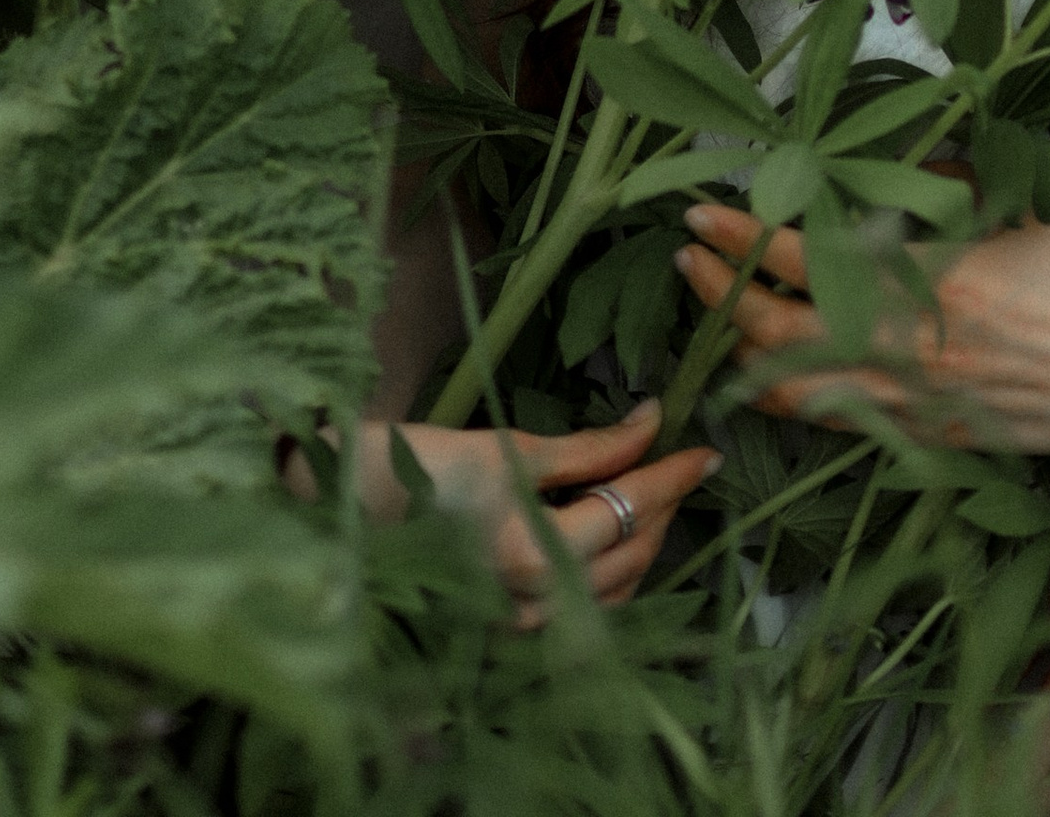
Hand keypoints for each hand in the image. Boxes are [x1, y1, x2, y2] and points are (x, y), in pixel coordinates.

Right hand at [298, 400, 719, 622]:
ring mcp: (520, 625)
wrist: (342, 513)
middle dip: (663, 506)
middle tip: (681, 463)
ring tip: (651, 493)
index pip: (629, 509)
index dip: (673, 474)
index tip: (706, 449)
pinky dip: (609, 573)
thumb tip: (650, 420)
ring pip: (614, 589)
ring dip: (641, 542)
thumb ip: (588, 446)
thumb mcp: (509, 447)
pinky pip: (581, 607)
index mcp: (534, 554)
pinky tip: (610, 537)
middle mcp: (534, 603)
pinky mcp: (507, 629)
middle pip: (631, 553)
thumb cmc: (417, 467)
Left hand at [672, 199, 1049, 462]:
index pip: (805, 255)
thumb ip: (947, 183)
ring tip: (707, 318)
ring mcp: (919, 400)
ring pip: (799, 385)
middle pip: (781, 325)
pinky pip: (842, 423)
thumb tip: (890, 165)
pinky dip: (792, 402)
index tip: (702, 210)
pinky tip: (766, 383)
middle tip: (686, 256)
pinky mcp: (934, 437)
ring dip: (742, 349)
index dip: (744, 234)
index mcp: (929, 275)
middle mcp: (910, 344)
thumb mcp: (1023, 201)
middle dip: (721, 289)